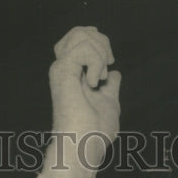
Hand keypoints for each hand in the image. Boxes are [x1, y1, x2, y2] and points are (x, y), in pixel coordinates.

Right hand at [43, 26, 121, 177]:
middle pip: (79, 31)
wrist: (84, 146)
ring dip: (100, 52)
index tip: (110, 63)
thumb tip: (115, 74)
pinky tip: (96, 82)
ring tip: (101, 76)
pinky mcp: (62, 71)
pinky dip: (97, 62)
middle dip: (102, 43)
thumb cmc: (95, 133)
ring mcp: (62, 69)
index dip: (99, 42)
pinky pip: (84, 48)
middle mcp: (65, 69)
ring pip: (81, 34)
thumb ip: (110, 88)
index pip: (81, 39)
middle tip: (107, 67)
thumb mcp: (109, 104)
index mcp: (74, 74)